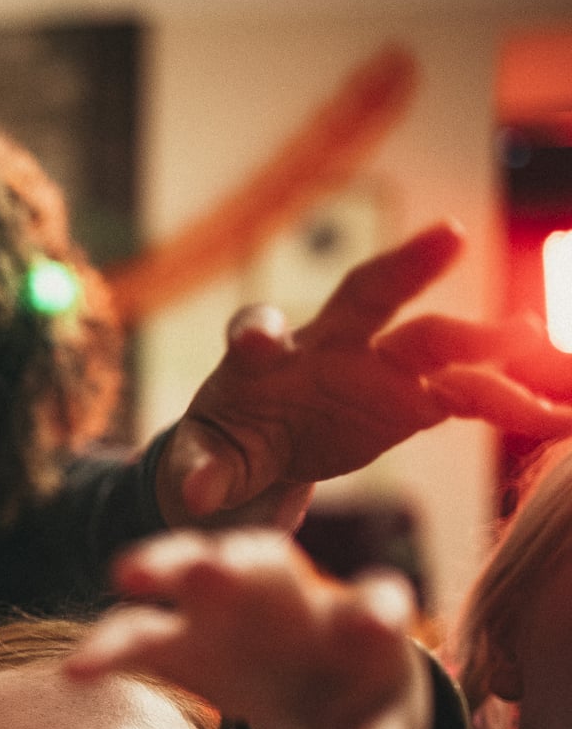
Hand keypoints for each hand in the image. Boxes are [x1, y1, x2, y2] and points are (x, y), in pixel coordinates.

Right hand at [68, 529, 429, 728]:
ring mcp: (228, 610)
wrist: (320, 696)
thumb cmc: (356, 710)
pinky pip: (138, 636)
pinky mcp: (179, 640)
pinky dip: (109, 648)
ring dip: (162, 568)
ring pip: (192, 571)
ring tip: (126, 576)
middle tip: (210, 569)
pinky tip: (77, 672)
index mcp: (359, 623)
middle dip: (236, 564)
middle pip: (265, 563)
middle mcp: (291, 599)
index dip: (372, 613)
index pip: (375, 603)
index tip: (367, 628)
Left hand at [159, 222, 571, 528]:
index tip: (258, 343)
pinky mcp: (417, 397)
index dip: (256, 332)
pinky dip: (514, 404)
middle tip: (447, 235)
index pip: (255, 328)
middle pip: (367, 295)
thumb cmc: (227, 447)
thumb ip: (202, 472)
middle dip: (405, 266)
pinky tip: (561, 415)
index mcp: (262, 360)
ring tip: (548, 350)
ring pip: (439, 341)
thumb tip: (194, 493)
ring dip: (491, 344)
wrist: (265, 451)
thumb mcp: (207, 464)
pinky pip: (472, 393)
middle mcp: (328, 343)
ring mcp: (380, 365)